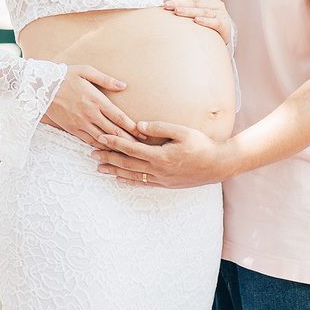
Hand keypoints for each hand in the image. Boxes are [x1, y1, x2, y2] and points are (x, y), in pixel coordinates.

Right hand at [43, 65, 140, 147]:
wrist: (41, 87)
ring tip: (129, 153)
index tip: (143, 133)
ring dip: (116, 147)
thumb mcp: (86, 71)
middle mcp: (90, 114)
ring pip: (103, 139)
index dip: (132, 127)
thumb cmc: (66, 76)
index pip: (119, 117)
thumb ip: (106, 79)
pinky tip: (108, 151)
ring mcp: (81, 123)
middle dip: (129, 140)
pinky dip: (100, 147)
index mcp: (97, 99)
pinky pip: (89, 141)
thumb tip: (123, 85)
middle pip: (114, 131)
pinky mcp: (72, 129)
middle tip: (142, 147)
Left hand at [92, 120, 234, 188]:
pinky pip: (142, 183)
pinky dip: (129, 180)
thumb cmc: (202, 145)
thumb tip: (138, 126)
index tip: (101, 138)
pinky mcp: (166, 184)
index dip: (115, 143)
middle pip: (127, 164)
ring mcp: (161, 179)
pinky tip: (119, 179)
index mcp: (161, 156)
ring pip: (132, 175)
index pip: (131, 148)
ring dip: (114, 171)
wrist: (218, 165)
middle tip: (92, 155)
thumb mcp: (183, 131)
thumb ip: (160, 127)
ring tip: (99, 168)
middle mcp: (158, 170)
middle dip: (108, 159)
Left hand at [164, 0, 230, 44]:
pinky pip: (214, 22)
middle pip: (196, 2)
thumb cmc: (210, 18)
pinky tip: (196, 21)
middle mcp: (216, 3)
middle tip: (167, 5)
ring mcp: (221, 13)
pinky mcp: (224, 24)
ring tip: (177, 11)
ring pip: (203, 11)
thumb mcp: (202, 6)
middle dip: (180, 3)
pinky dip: (205, 21)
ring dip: (189, 11)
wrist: (224, 33)